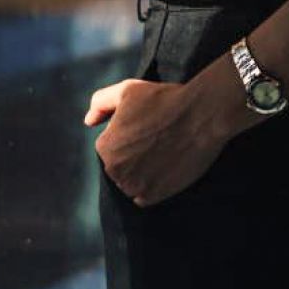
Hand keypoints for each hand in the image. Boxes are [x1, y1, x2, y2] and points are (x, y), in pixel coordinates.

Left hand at [84, 76, 232, 206]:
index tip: (147, 124)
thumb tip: (88, 122)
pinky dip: (152, 185)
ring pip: (131, 181)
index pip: (111, 145)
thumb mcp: (127, 91)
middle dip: (134, 154)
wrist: (200, 115)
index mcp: (105, 147)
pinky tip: (166, 166)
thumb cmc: (163, 99)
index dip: (130, 133)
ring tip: (163, 150)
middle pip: (120, 165)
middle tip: (157, 137)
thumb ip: (101, 103)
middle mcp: (115, 171)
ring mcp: (134, 186)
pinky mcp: (154, 197)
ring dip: (142, 171)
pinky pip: (144, 195)